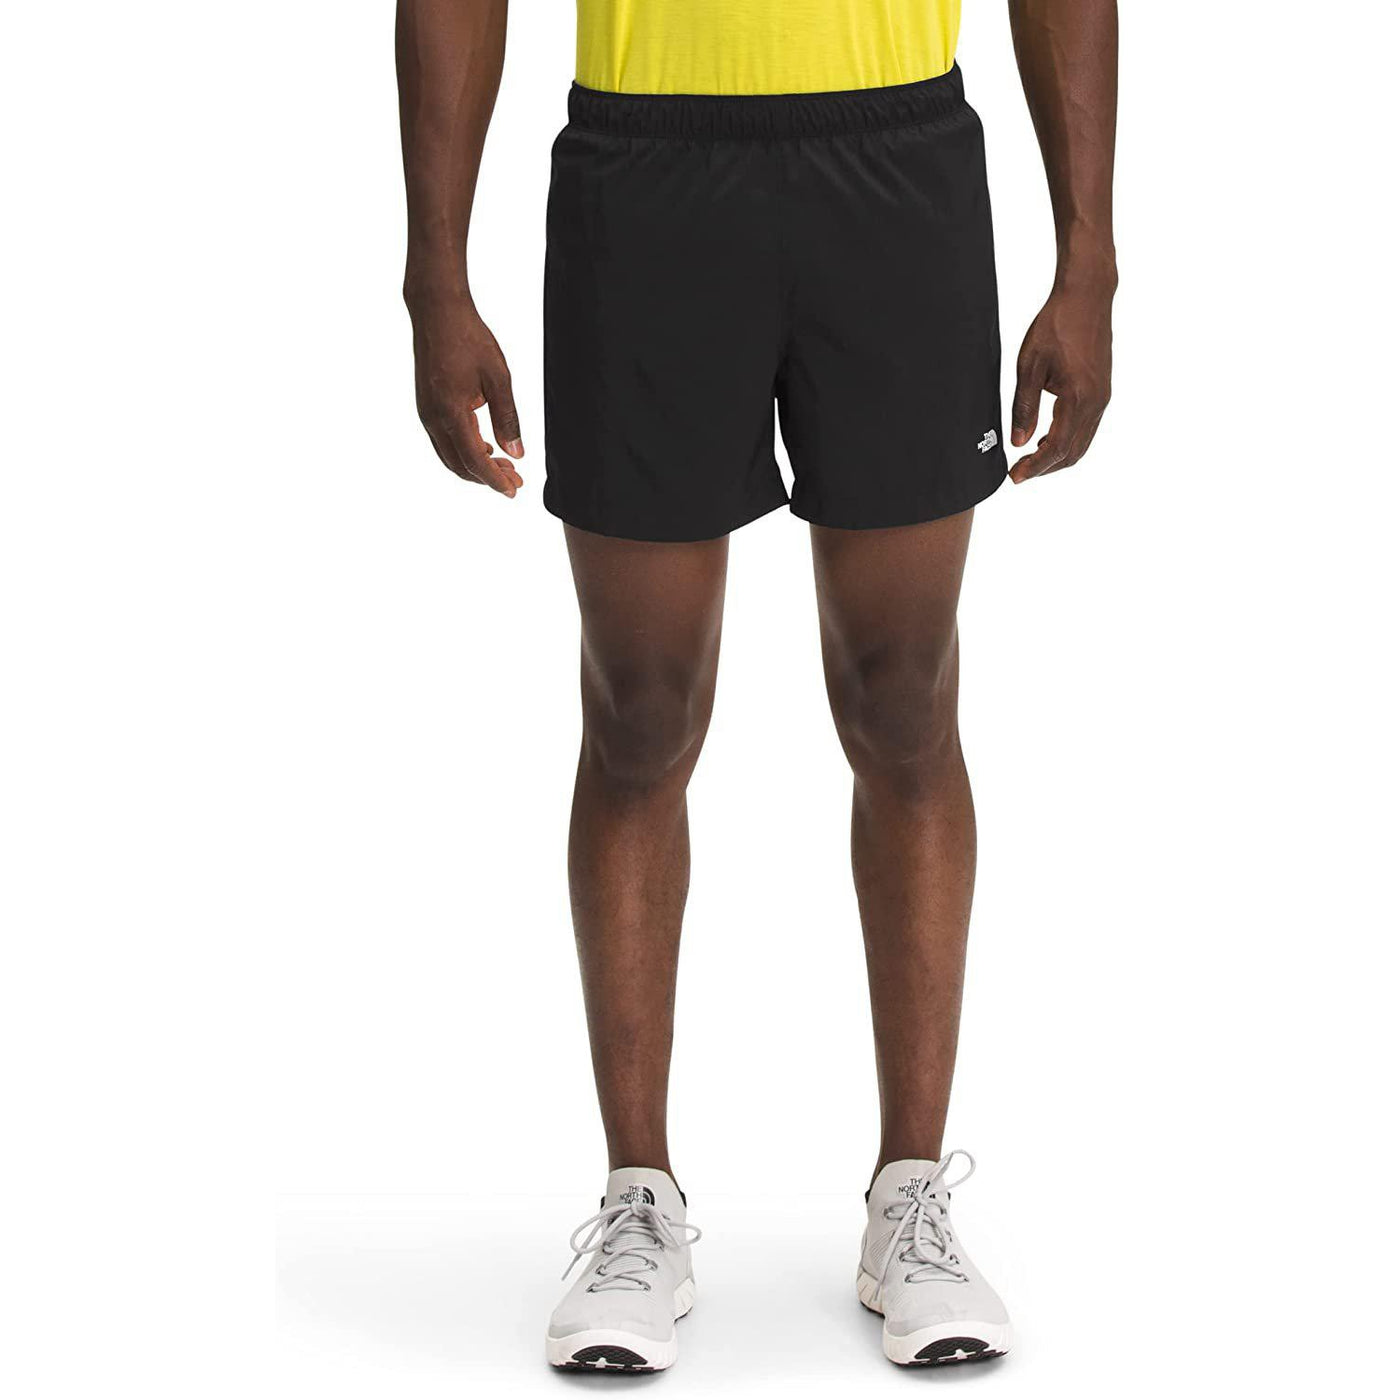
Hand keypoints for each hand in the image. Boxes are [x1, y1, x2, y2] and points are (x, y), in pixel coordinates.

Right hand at [407, 288, 523, 496]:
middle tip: (515, 480)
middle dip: (487, 478)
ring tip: (503, 466)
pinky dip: (464, 452)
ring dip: (475, 466)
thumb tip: (516, 453)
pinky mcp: (426, 407)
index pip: (475, 460)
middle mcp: (433, 418)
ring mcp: (426, 414)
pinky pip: (443, 441)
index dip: (495, 480)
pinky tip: (484, 446)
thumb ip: (507, 419)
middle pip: (460, 465)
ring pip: (449, 456)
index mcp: (451, 413)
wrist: (437, 312)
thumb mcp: (498, 378)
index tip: (514, 490)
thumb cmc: (469, 339)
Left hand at [1009, 282, 1112, 483]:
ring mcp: (1103, 398)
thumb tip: (1019, 442)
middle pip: (1072, 453)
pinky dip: (1067, 442)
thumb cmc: (1056, 325)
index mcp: (1079, 398)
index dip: (1034, 467)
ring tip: (1029, 460)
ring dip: (1056, 457)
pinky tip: (1047, 438)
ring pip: (1082, 443)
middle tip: (1018, 473)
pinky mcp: (1103, 392)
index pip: (1056, 447)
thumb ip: (1024, 407)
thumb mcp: (1029, 366)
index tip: (1014, 477)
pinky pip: (1087, 428)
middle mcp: (1097, 402)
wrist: (1087, 297)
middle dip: (1044, 468)